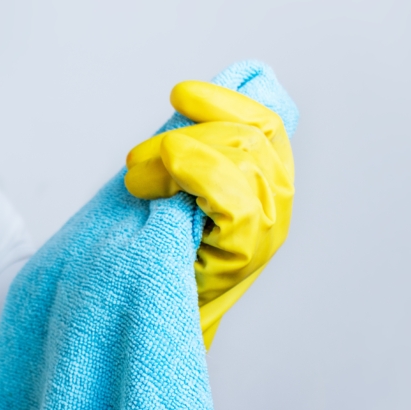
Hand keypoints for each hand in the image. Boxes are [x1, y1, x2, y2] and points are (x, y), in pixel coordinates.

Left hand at [125, 81, 294, 346]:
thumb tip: (194, 96)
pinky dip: (192, 179)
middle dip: (181, 136)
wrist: (149, 315)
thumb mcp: (180, 188)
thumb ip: (195, 149)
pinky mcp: (246, 254)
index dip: (222, 102)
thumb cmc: (160, 250)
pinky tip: (151, 191)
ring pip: (238, 158)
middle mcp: (276, 202)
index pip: (264, 123)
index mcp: (268, 179)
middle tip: (134, 161)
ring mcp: (267, 229)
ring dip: (174, 158)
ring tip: (134, 181)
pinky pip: (232, 200)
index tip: (178, 94)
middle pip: (246, 137)